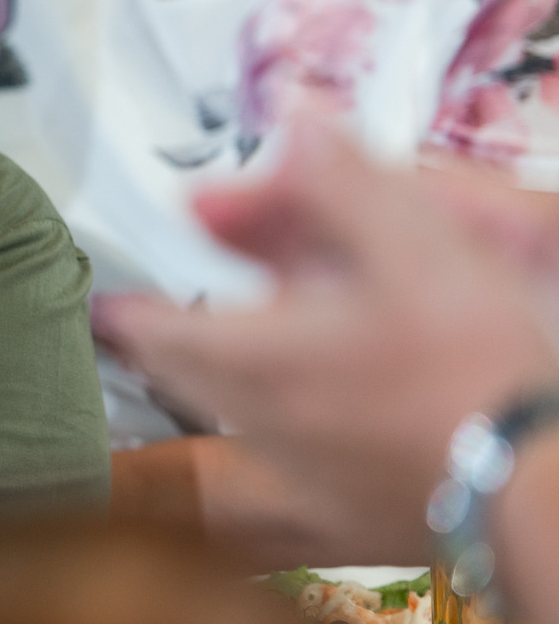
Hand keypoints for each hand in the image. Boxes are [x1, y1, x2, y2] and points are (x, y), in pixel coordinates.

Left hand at [95, 128, 558, 555]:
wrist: (541, 488)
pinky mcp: (349, 510)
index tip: (107, 301)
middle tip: (158, 314)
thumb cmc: (474, 367)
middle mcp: (260, 420)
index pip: (152, 330)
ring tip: (249, 336)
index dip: (127, 309)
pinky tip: (327, 392)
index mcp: (253, 356)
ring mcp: (302, 471)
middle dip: (173, 334)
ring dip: (231, 368)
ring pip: (237, 410)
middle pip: (187, 374)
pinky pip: (290, 451)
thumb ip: (341, 181)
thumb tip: (293, 113)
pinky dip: (287, 412)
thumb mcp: (412, 245)